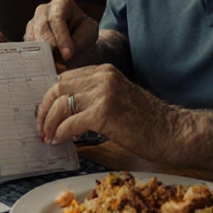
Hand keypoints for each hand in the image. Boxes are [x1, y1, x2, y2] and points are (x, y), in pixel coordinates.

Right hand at [25, 0, 98, 64]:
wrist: (78, 38)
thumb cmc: (85, 31)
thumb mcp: (90, 32)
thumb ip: (80, 39)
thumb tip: (65, 55)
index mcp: (60, 3)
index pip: (57, 18)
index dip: (61, 37)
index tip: (68, 55)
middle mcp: (43, 11)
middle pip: (42, 29)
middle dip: (52, 49)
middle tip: (62, 65)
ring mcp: (33, 23)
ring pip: (34, 41)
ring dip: (45, 57)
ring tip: (59, 68)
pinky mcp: (28, 37)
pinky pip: (29, 49)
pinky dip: (39, 61)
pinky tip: (51, 68)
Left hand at [36, 64, 180, 161]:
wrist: (171, 132)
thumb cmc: (146, 122)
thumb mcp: (117, 99)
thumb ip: (93, 98)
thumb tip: (64, 111)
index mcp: (104, 71)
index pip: (66, 78)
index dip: (51, 97)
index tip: (44, 114)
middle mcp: (103, 77)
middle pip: (59, 88)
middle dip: (45, 109)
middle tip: (41, 128)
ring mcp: (104, 93)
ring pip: (61, 104)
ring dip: (50, 124)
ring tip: (48, 137)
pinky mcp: (104, 113)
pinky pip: (71, 123)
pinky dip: (61, 133)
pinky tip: (60, 141)